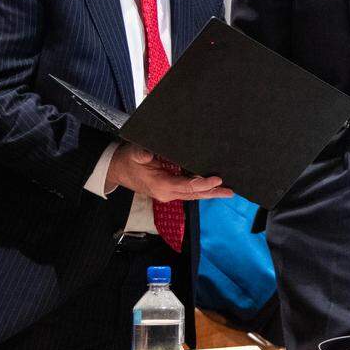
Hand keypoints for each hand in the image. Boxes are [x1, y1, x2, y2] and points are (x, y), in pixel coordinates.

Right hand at [105, 143, 232, 202]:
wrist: (118, 170)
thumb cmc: (128, 160)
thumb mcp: (133, 153)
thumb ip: (141, 154)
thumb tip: (148, 154)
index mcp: (160, 185)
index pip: (186, 186)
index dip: (202, 184)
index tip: (217, 179)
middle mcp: (167, 193)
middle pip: (194, 194)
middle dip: (212, 192)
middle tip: (230, 191)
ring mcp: (169, 194)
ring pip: (193, 195)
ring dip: (210, 193)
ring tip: (227, 192)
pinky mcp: (170, 191)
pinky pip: (189, 192)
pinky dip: (202, 190)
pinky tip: (213, 188)